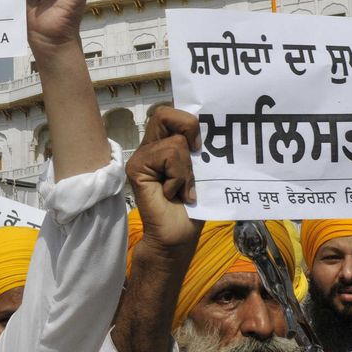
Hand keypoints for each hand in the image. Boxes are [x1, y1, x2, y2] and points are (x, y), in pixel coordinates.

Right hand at [126, 107, 202, 262]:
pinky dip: (179, 177)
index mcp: (165, 145)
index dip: (189, 121)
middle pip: (164, 113)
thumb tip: (214, 127)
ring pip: (174, 141)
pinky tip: (173, 194)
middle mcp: (150, 147)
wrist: (177, 239)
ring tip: (183, 188)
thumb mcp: (202, 172)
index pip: (172, 114)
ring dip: (187, 168)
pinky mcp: (136, 168)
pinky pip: (168, 156)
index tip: (201, 146)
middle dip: (188, 128)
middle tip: (196, 153)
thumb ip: (199, 150)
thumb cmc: (192, 209)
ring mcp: (141, 157)